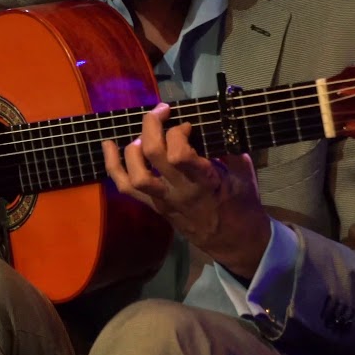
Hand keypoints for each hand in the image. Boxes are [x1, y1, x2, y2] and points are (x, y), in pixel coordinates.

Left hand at [101, 103, 271, 279]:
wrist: (233, 242)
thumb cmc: (242, 207)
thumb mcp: (246, 177)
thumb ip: (233, 151)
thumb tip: (223, 124)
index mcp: (205, 182)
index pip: (179, 155)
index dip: (178, 132)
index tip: (187, 124)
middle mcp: (179, 191)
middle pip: (153, 156)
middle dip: (152, 127)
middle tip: (161, 112)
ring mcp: (162, 200)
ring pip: (134, 175)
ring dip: (133, 148)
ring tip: (144, 135)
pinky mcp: (153, 206)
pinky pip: (126, 188)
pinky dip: (112, 165)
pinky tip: (108, 145)